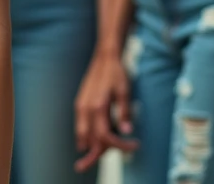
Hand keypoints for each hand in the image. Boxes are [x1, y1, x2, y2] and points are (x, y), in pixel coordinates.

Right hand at [74, 53, 137, 171]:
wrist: (105, 57)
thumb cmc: (117, 73)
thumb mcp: (125, 91)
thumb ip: (125, 112)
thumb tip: (127, 132)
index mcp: (98, 106)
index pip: (106, 137)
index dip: (119, 146)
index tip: (134, 145)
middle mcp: (86, 108)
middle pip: (91, 139)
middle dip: (100, 152)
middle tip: (113, 155)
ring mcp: (81, 106)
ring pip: (82, 134)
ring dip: (90, 146)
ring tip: (93, 156)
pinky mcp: (79, 103)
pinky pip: (80, 126)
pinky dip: (84, 136)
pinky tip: (87, 141)